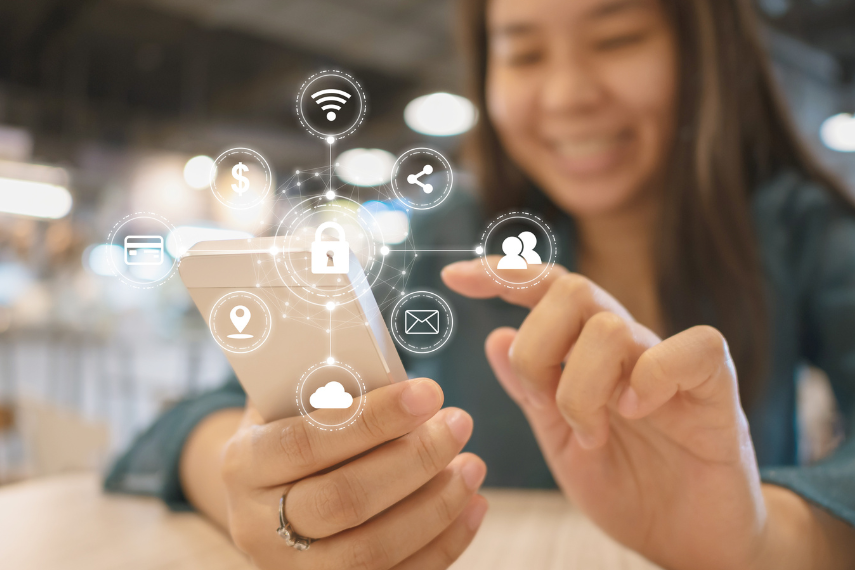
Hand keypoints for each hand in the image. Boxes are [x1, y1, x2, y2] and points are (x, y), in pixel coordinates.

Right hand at [220, 378, 487, 569]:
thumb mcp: (290, 399)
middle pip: (344, 501)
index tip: (428, 393)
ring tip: (473, 464)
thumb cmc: (292, 430)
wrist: (267, 498)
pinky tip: (473, 505)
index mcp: (243, 464)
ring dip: (436, 505)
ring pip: (373, 550)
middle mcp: (258, 526)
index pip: (306, 441)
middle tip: (458, 424)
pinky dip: (444, 544)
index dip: (372, 419)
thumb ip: (327, 382)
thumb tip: (393, 368)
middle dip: (413, 460)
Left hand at [443, 259, 764, 569]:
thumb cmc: (626, 484)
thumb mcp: (560, 440)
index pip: (547, 288)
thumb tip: (494, 336)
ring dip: (581, 386)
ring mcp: (670, 362)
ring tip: (590, 433)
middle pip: (572, 289)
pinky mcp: (716, 388)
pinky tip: (635, 412)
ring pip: (611, 326)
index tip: (453, 279)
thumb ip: (531, 392)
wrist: (686, 538)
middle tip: (542, 403)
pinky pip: (693, 348)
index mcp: (587, 352)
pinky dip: (651, 377)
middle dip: (536, 347)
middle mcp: (627, 344)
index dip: (503, 274)